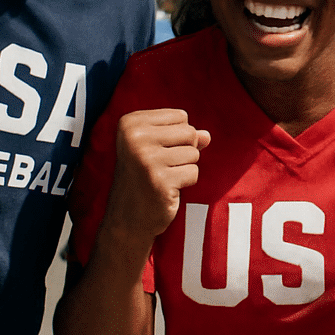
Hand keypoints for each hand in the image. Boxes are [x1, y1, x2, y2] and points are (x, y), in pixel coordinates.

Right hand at [104, 109, 209, 240]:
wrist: (127, 218)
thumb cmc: (143, 177)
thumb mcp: (157, 149)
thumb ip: (183, 137)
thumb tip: (207, 135)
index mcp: (131, 123)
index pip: (180, 116)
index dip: (177, 136)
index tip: (156, 151)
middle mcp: (135, 138)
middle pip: (189, 132)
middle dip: (184, 151)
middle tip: (161, 167)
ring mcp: (147, 159)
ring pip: (194, 152)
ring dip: (184, 168)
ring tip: (163, 178)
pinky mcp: (160, 180)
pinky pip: (194, 172)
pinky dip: (185, 182)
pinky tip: (166, 189)